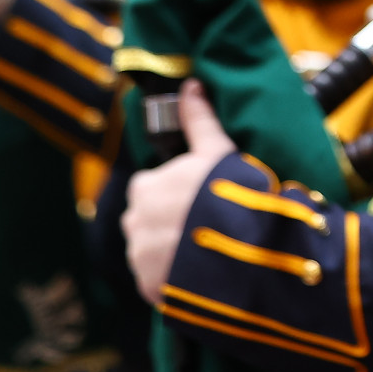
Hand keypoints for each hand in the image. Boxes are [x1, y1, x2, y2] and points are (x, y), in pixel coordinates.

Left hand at [121, 80, 235, 303]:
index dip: (179, 192)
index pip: (153, 188)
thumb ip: (199, 119)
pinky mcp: (148, 288)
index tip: (203, 199)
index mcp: (145, 188)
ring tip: (207, 251)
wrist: (239, 249)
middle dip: (171, 223)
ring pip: (153, 251)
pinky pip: (158, 280)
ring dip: (172, 251)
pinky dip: (174, 277)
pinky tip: (201, 272)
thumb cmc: (229, 192)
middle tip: (207, 225)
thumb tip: (190, 84)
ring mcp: (139, 259)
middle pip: (150, 221)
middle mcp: (133, 224)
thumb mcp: (218, 150)